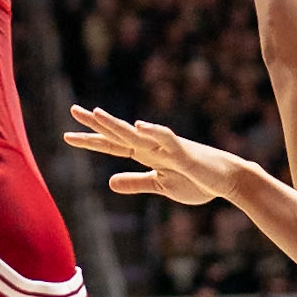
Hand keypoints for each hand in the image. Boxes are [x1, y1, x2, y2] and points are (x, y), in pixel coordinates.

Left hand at [65, 107, 242, 205]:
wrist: (228, 180)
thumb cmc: (198, 181)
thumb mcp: (161, 186)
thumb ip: (136, 182)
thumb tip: (110, 182)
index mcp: (147, 155)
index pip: (114, 146)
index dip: (92, 141)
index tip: (69, 136)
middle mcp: (153, 146)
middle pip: (120, 134)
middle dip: (97, 124)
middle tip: (73, 110)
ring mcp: (168, 148)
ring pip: (137, 134)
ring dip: (117, 125)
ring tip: (96, 114)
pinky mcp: (184, 153)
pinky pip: (167, 140)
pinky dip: (153, 132)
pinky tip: (139, 126)